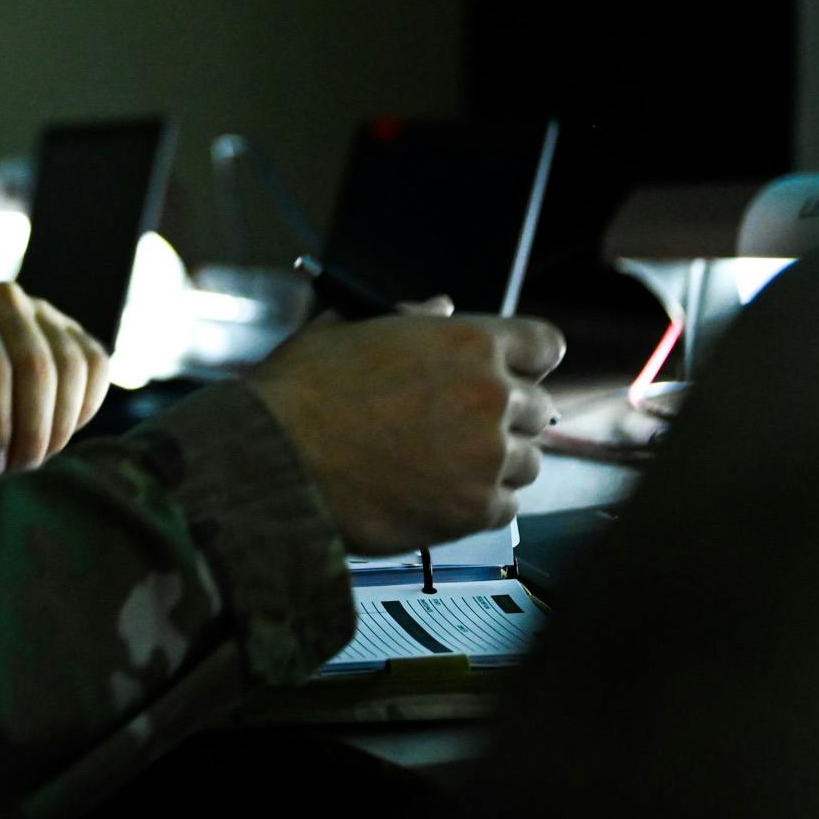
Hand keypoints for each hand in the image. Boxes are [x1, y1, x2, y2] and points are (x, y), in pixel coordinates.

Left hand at [0, 282, 111, 473]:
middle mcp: (5, 299)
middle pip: (37, 367)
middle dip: (33, 429)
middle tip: (18, 467)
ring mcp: (44, 310)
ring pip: (74, 367)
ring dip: (61, 425)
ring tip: (34, 456)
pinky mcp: (71, 329)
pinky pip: (96, 366)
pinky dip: (86, 407)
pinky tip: (58, 433)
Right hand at [247, 309, 565, 554]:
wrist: (273, 461)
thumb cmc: (299, 393)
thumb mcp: (347, 329)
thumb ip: (406, 317)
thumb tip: (440, 308)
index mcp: (468, 341)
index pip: (544, 345)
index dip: (526, 361)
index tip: (512, 374)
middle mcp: (490, 396)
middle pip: (537, 408)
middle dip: (504, 416)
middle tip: (458, 427)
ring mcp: (487, 456)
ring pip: (526, 461)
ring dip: (495, 463)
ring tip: (442, 466)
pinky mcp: (473, 510)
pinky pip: (505, 507)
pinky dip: (478, 504)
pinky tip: (438, 495)